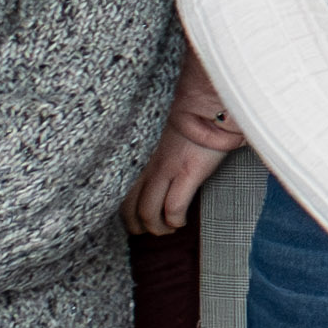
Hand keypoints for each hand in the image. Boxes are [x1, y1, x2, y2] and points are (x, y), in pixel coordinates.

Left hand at [130, 60, 241, 242]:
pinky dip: (176, 221)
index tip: (132, 215)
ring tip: (167, 229)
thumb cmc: (192, 110)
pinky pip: (173, 209)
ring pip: (146, 212)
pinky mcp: (186, 172)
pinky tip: (182, 221)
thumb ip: (155, 145)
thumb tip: (159, 154)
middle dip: (134, 225)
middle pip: (126, 205)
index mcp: (138, 152)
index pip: (117, 186)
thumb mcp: (163, 129)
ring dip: (157, 228)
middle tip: (146, 230)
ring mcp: (165, 168)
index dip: (122, 207)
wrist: (210, 97)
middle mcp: (146, 162)